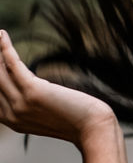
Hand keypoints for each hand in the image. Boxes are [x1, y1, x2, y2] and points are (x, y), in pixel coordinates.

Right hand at [0, 29, 115, 147]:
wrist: (93, 128)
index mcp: (11, 121)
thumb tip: (27, 82)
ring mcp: (19, 105)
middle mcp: (11, 115)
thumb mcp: (45, 114)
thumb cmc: (75, 119)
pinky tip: (1, 34)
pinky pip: (12, 65)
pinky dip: (5, 48)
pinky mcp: (32, 92)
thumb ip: (31, 103)